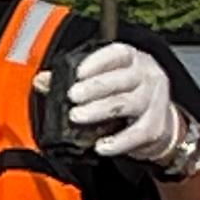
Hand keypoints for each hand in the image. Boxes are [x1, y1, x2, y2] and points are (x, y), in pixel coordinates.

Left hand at [63, 41, 183, 162]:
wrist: (158, 123)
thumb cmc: (124, 95)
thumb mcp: (103, 80)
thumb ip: (73, 80)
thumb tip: (41, 81)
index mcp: (133, 60)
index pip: (119, 54)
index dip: (98, 61)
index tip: (78, 72)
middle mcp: (147, 76)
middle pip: (123, 79)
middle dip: (95, 87)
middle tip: (73, 96)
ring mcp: (155, 101)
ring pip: (129, 104)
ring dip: (100, 110)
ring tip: (77, 116)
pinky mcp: (156, 126)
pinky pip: (138, 134)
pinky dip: (119, 141)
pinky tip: (101, 146)